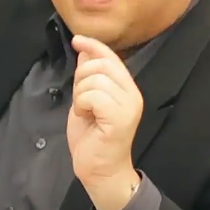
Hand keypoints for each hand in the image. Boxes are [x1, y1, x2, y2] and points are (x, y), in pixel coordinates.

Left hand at [67, 35, 142, 209]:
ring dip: (80, 94)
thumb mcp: (86, 99)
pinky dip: (82, 104)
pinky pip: (93, 95)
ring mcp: (128, 105)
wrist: (100, 169)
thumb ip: (88, 77)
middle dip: (81, 77)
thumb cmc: (92, 136)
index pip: (111, 57)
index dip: (93, 45)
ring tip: (84, 111)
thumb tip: (85, 51)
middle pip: (101, 64)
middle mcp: (132, 94)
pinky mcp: (120, 117)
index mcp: (126, 87)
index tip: (77, 40)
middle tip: (80, 100)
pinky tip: (86, 116)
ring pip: (95, 79)